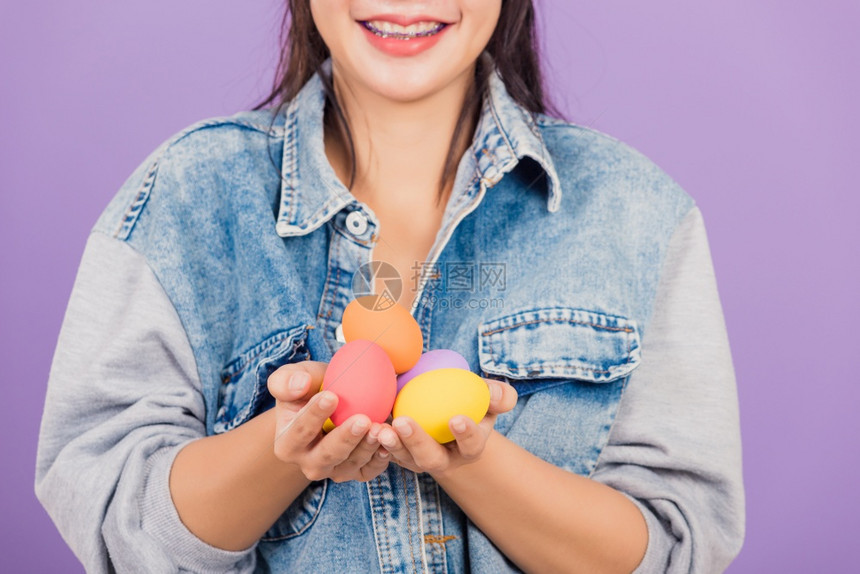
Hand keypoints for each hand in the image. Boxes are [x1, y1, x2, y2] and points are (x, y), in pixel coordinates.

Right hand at [267, 361, 389, 482]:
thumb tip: (300, 385)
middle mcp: (308, 463)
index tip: (331, 396)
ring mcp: (333, 471)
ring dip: (367, 447)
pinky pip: (368, 471)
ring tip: (380, 427)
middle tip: (363, 419)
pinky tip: (389, 444)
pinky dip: (380, 460)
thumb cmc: (307, 389)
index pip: (300, 430)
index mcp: (287, 444)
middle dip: (345, 438)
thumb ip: (286, 381)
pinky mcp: (355, 473)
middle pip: (327, 454)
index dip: (314, 415)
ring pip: (351, 464)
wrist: (328, 405)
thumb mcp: (290, 378)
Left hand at [376, 378, 516, 477]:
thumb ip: (498, 396)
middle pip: (430, 458)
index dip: (466, 434)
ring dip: (391, 445)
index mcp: (470, 448)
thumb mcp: (488, 398)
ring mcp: (418, 460)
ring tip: (381, 429)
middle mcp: (444, 460)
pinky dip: (376, 442)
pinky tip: (369, 428)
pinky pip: (385, 453)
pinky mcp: (398, 454)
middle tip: (404, 422)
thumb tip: (496, 395)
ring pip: (404, 458)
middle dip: (417, 442)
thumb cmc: (471, 403)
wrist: (447, 412)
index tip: (456, 418)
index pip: (471, 445)